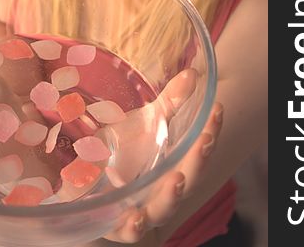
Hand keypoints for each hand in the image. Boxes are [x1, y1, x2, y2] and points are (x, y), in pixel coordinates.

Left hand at [101, 70, 222, 243]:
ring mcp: (141, 208)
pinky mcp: (114, 222)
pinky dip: (133, 226)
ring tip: (177, 180)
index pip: (198, 150)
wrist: (86, 179)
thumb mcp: (146, 123)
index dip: (210, 131)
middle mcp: (163, 191)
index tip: (217, 109)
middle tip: (204, 140)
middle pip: (187, 179)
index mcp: (175, 166)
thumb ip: (170, 102)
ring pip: (162, 209)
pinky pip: (127, 230)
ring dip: (171, 196)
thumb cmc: (123, 151)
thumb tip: (192, 73)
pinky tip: (135, 217)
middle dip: (197, 160)